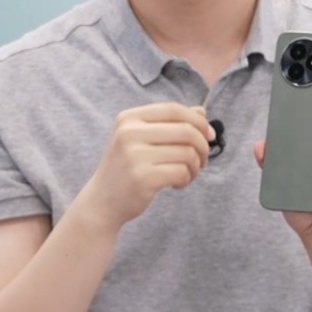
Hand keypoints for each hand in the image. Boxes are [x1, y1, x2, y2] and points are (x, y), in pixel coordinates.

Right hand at [78, 102, 213, 232]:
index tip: (209, 135)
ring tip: (187, 175)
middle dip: (203, 146)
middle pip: (186, 130)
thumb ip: (170, 124)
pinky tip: (176, 185)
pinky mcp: (143, 178)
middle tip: (202, 161)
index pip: (174, 109)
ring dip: (195, 166)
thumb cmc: (127, 167)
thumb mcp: (142, 139)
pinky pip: (181, 172)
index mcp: (129, 118)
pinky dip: (186, 179)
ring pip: (187, 153)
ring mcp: (135, 155)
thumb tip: (202, 111)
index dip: (198, 120)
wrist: (102, 202)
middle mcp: (129, 133)